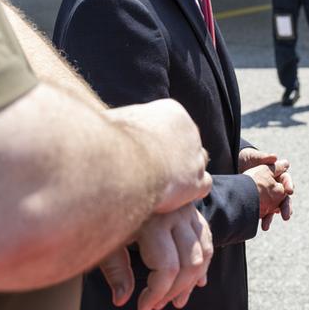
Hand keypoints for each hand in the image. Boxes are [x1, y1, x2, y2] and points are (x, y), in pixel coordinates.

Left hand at [98, 204, 213, 309]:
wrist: (125, 176)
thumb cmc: (111, 209)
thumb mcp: (108, 238)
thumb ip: (115, 270)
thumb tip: (121, 300)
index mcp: (153, 221)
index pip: (167, 268)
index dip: (156, 293)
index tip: (143, 307)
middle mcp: (176, 214)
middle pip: (190, 263)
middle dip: (175, 291)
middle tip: (157, 305)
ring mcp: (188, 211)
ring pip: (203, 253)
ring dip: (192, 282)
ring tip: (176, 300)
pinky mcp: (194, 212)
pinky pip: (207, 242)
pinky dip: (202, 265)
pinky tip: (193, 283)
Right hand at [110, 99, 211, 213]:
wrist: (124, 163)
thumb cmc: (111, 141)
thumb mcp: (114, 121)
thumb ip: (118, 122)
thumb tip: (104, 122)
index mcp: (171, 111)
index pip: (174, 123)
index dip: (163, 139)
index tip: (151, 151)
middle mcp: (189, 130)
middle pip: (188, 141)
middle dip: (176, 154)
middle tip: (159, 168)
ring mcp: (195, 155)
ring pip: (199, 162)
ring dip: (186, 172)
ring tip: (169, 185)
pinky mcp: (196, 181)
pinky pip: (204, 185)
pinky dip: (191, 192)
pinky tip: (176, 198)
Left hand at [239, 149, 293, 229]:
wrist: (233, 165)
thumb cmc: (246, 159)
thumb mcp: (253, 156)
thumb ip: (263, 157)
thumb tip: (274, 157)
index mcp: (276, 174)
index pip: (286, 179)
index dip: (289, 185)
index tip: (289, 191)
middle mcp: (274, 186)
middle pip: (284, 197)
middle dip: (286, 207)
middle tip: (287, 215)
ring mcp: (267, 196)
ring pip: (275, 207)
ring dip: (272, 217)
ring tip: (267, 226)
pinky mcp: (260, 203)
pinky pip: (264, 212)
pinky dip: (264, 219)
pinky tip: (262, 225)